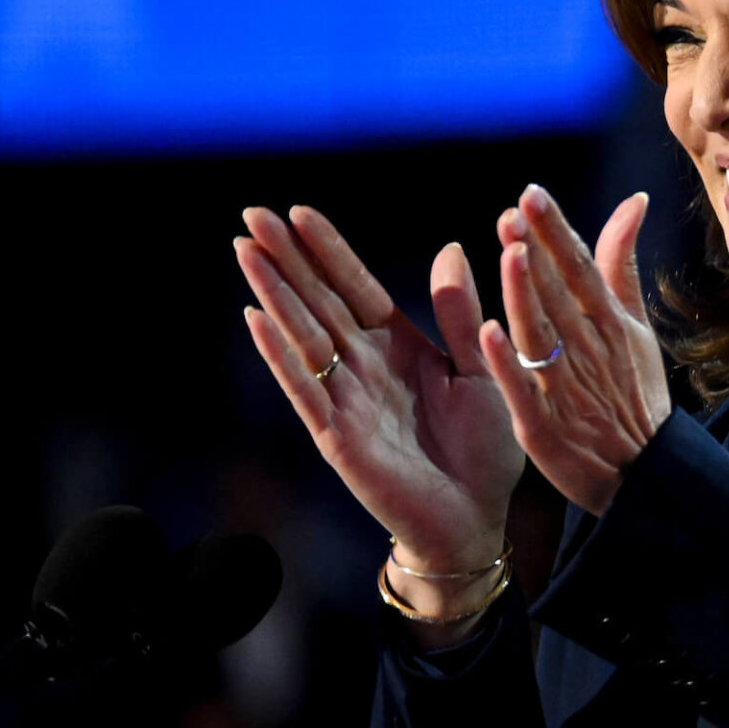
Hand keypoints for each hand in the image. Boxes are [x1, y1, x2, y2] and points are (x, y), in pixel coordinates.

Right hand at [236, 207, 523, 572]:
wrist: (477, 517)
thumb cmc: (483, 447)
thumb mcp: (480, 367)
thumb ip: (459, 312)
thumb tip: (451, 248)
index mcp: (398, 346)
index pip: (355, 286)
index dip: (327, 250)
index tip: (298, 211)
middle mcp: (364, 366)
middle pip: (318, 301)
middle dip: (285, 258)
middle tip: (251, 213)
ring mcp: (345, 399)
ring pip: (303, 335)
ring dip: (274, 293)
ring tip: (245, 251)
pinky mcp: (337, 436)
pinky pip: (305, 388)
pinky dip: (280, 354)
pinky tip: (255, 319)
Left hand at [478, 186, 667, 516]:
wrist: (645, 472)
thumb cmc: (636, 394)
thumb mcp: (637, 326)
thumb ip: (622, 264)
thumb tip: (632, 202)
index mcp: (611, 323)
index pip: (581, 267)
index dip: (556, 231)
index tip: (531, 194)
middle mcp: (588, 350)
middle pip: (559, 295)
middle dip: (538, 253)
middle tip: (513, 213)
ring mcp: (566, 388)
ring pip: (541, 335)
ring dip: (525, 295)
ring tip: (511, 254)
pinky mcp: (543, 427)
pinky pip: (523, 390)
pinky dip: (508, 363)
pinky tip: (490, 332)